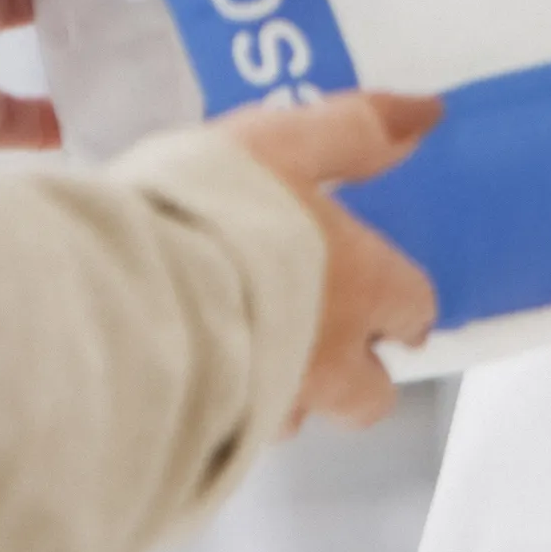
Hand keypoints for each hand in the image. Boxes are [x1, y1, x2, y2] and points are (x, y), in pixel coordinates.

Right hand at [213, 90, 444, 428]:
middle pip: (371, 396)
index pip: (415, 307)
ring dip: (281, 389)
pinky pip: (236, 431)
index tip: (386, 298)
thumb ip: (354, 132)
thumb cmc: (209, 211)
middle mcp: (333, 360)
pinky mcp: (218, 438)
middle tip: (320, 337)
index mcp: (361, 286)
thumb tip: (426, 113)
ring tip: (236, 348)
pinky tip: (188, 369)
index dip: (401, 302)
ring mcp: (274, 407)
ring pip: (297, 414)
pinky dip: (224, 406)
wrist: (124, 292)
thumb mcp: (282, 142)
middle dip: (357, 376)